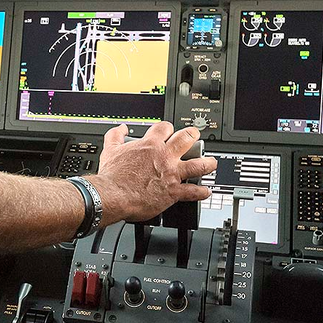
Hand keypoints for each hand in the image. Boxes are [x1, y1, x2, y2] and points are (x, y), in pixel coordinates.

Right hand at [90, 122, 216, 222]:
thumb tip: (121, 128)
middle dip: (193, 137)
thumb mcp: (110, 149)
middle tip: (195, 138)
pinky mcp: (173, 192)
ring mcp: (171, 174)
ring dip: (208, 164)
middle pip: (187, 139)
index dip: (169, 128)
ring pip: (198, 165)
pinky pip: (193, 191)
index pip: (165, 128)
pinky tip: (206, 191)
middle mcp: (164, 156)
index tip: (170, 132)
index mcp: (150, 145)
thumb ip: (115, 135)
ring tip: (212, 163)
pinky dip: (202, 192)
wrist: (113, 195)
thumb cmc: (112, 175)